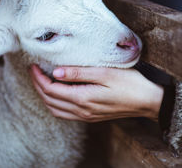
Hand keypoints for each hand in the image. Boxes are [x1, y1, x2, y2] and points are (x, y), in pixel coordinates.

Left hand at [29, 65, 163, 121]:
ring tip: (41, 80)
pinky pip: (65, 114)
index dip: (38, 78)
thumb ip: (79, 73)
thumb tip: (56, 71)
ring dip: (45, 96)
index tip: (33, 65)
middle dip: (38, 86)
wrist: (148, 101)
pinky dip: (55, 104)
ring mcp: (86, 116)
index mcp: (83, 98)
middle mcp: (82, 111)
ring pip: (55, 110)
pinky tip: (57, 93)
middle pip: (50, 101)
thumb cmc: (130, 83)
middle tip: (34, 70)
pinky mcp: (91, 117)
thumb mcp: (105, 72)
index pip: (51, 89)